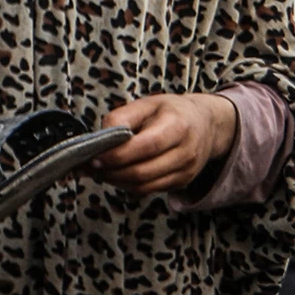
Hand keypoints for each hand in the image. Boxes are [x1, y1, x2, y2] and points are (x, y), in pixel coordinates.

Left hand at [96, 90, 238, 194]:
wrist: (205, 125)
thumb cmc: (171, 112)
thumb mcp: (147, 104)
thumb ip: (121, 117)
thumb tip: (100, 137)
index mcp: (178, 126)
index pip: (146, 146)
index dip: (118, 155)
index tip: (94, 156)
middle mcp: (186, 152)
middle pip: (144, 171)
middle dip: (111, 172)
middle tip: (89, 167)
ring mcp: (186, 170)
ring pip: (145, 185)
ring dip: (116, 181)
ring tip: (97, 171)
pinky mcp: (182, 182)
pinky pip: (150, 190)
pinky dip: (127, 186)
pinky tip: (114, 175)